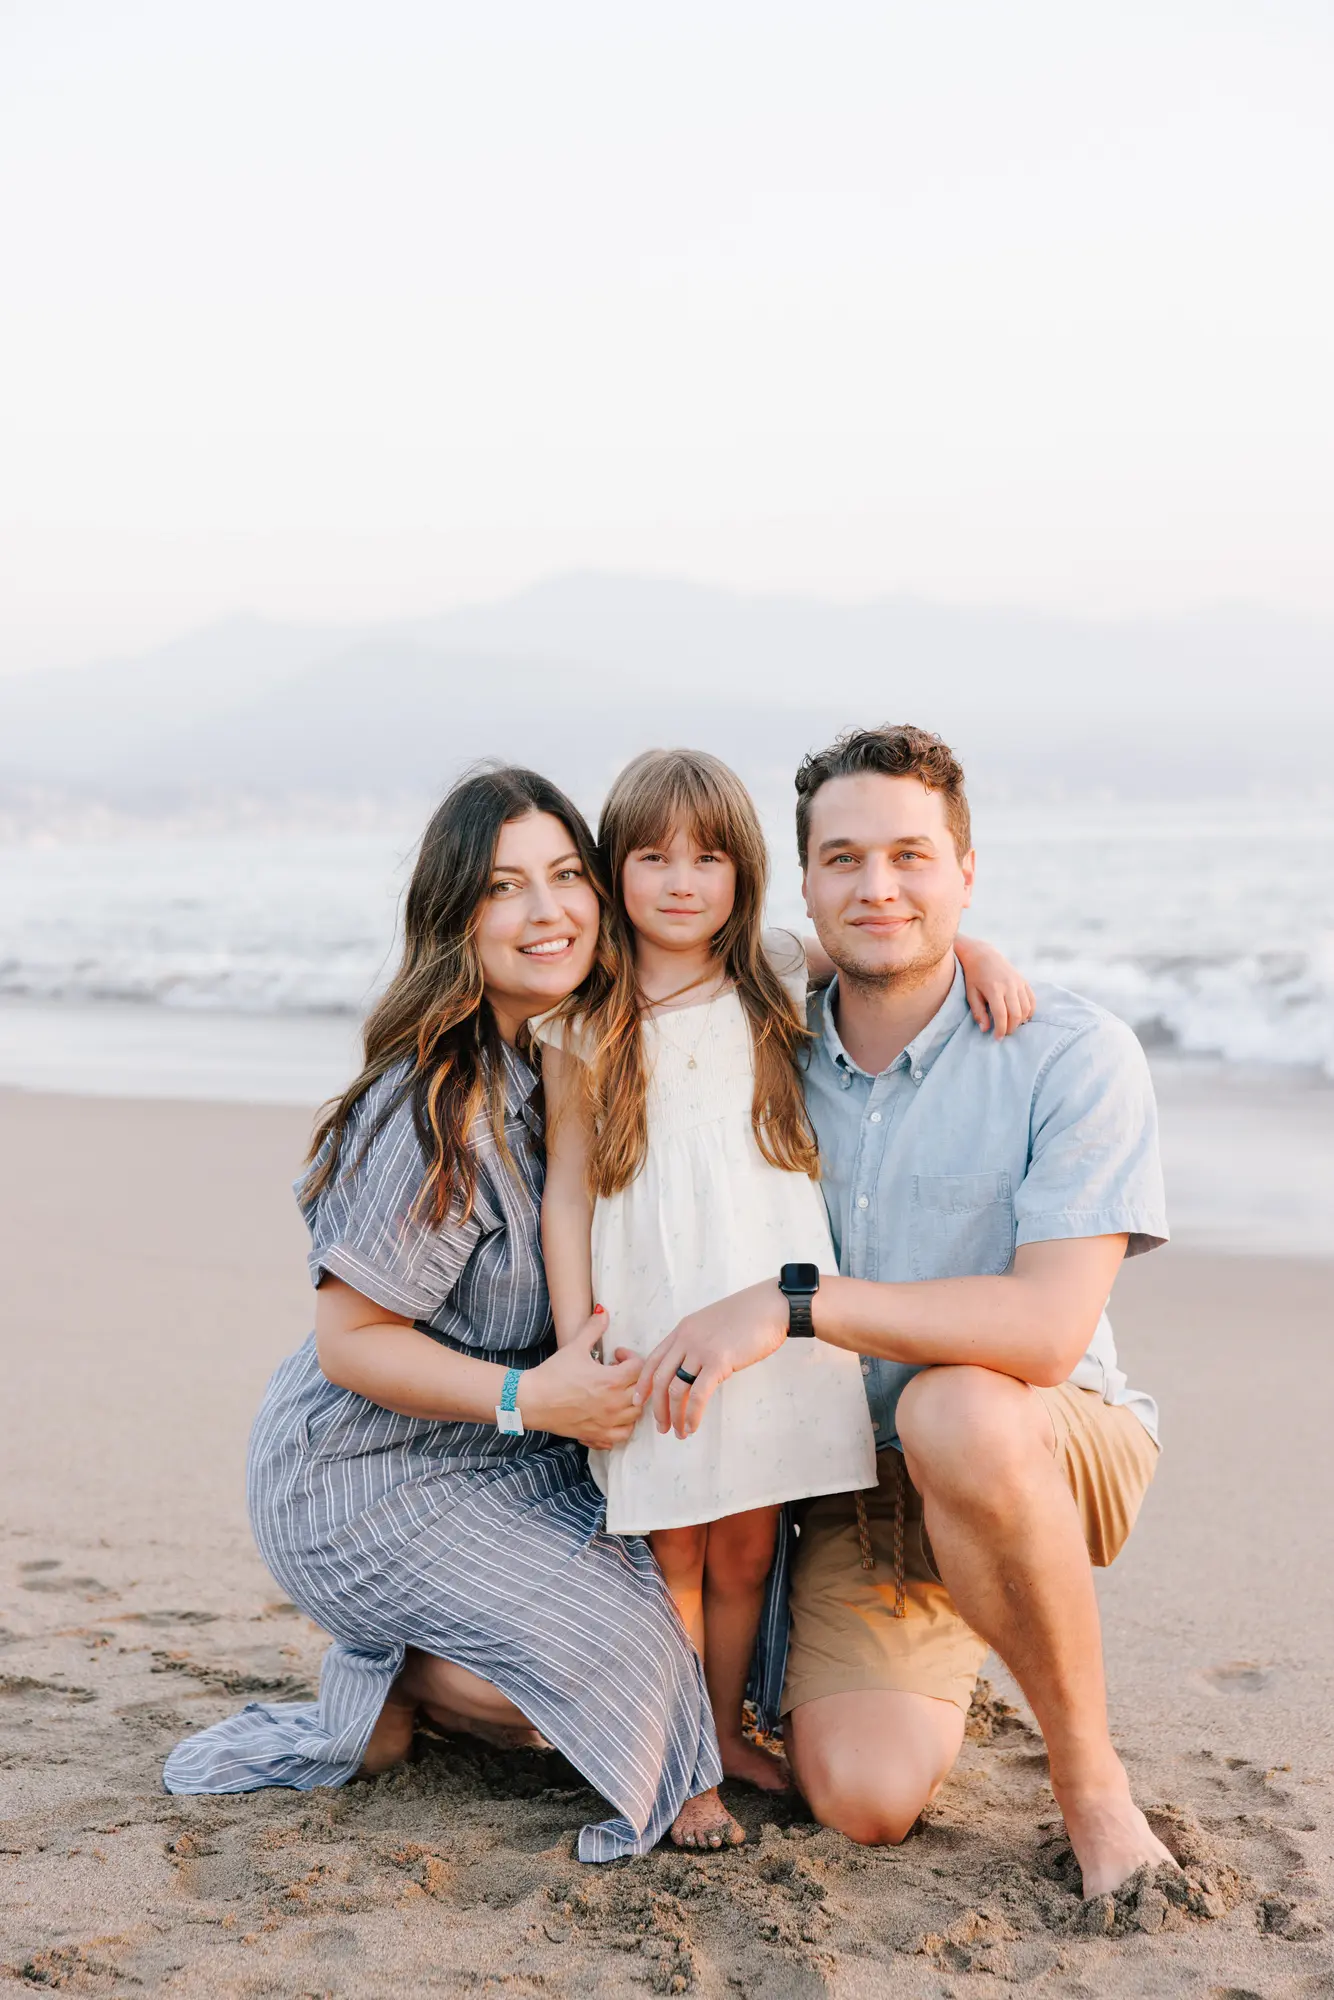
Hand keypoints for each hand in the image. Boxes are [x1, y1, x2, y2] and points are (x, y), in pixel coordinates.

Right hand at [523, 1309, 641, 1449]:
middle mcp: (614, 1404)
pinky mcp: (597, 1435)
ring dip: (632, 1402)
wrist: (531, 1400)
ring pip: (635, 1415)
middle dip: (634, 1379)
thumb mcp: (574, 1346)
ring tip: (619, 1393)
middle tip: (620, 1373)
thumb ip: (593, 1329)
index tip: (616, 1356)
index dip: (631, 1357)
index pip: (639, 1368)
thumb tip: (603, 1312)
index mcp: (611, 1380)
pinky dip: (622, 1427)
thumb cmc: (552, 1373)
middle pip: (641, 1392)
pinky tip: (612, 1416)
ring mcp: (606, 1422)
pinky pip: (621, 1436)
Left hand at [635, 1282, 787, 1438]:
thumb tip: (694, 1368)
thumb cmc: (748, 1316)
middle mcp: (686, 1339)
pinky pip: (698, 1394)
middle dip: (657, 1407)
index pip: (653, 1360)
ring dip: (674, 1415)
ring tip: (679, 1432)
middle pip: (660, 1378)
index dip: (643, 1384)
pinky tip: (692, 1426)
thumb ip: (698, 1343)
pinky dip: (692, 1414)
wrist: (771, 1306)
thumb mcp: (712, 1325)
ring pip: (676, 1389)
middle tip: (661, 1426)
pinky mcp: (718, 1361)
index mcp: (682, 1330)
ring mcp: (700, 1350)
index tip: (638, 1401)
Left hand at [960, 941, 1034, 1040]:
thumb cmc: (974, 976)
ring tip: (1011, 1025)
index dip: (1001, 1029)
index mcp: (994, 989)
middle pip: (1016, 1014)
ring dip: (1020, 1021)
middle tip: (1004, 1033)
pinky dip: (1029, 1011)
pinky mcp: (1024, 981)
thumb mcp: (971, 993)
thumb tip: (985, 1029)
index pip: (1001, 1015)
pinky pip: (1032, 1000)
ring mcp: (1018, 983)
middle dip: (1011, 1028)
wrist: (983, 955)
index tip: (997, 1038)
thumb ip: (978, 1012)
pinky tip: (1022, 1016)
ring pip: (1026, 1008)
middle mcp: (1009, 986)